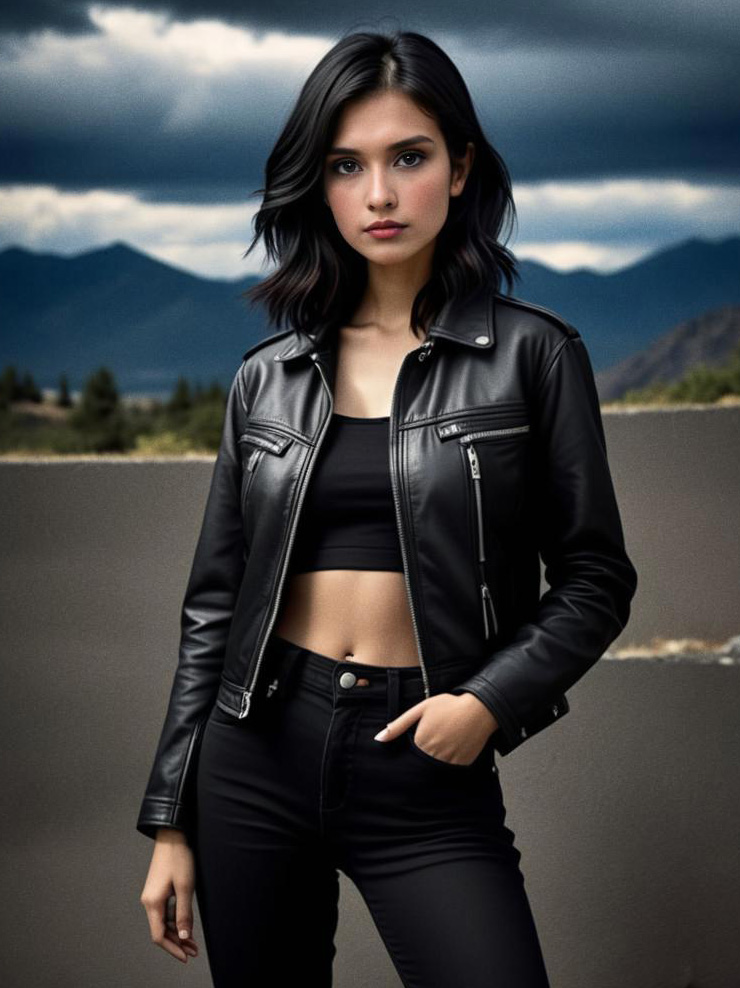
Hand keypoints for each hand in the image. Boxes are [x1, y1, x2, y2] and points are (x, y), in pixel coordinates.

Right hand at [140, 828, 199, 963]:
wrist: (172, 836)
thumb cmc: (178, 858)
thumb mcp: (185, 887)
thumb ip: (183, 914)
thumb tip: (182, 937)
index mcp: (153, 903)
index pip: (158, 936)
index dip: (172, 949)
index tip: (185, 957)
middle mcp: (149, 902)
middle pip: (160, 931)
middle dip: (177, 943)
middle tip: (194, 951)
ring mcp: (152, 896)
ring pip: (163, 922)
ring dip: (177, 932)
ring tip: (193, 941)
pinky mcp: (157, 890)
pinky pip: (164, 911)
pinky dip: (175, 920)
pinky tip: (186, 923)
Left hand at [374, 692, 498, 765]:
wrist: (478, 710)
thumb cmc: (449, 706)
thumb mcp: (420, 709)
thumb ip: (398, 725)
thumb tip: (379, 738)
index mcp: (421, 742)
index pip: (409, 755)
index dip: (414, 746)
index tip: (423, 737)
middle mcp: (433, 755)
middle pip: (422, 762)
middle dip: (425, 753)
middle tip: (437, 737)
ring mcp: (449, 761)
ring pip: (435, 767)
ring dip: (437, 758)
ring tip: (447, 740)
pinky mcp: (462, 765)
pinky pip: (451, 769)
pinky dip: (451, 760)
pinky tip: (456, 745)